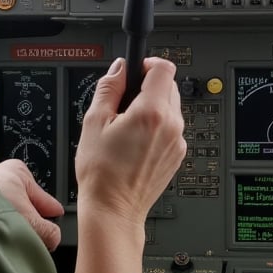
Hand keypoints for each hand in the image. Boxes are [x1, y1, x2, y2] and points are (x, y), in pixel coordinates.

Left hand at [0, 159, 63, 250]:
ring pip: (4, 212)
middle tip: (29, 241)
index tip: (54, 227)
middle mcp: (1, 175)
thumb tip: (52, 239)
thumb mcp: (30, 221)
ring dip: (6, 226)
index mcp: (21, 173)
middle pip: (23, 207)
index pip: (45, 199)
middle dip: (26, 224)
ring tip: (6, 241)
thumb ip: (47, 232)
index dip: (50, 217)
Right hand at [75, 56, 185, 227]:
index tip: (135, 70)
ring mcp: (178, 142)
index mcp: (152, 112)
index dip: (147, 63)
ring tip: (127, 126)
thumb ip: (108, 87)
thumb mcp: (94, 121)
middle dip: (148, 86)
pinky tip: (136, 142)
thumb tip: (119, 68)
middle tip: (124, 102)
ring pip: (171, 107)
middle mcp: (172, 125)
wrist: (113, 209)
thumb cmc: (102, 173)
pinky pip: (171, 128)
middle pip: (169, 86)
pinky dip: (157, 126)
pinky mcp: (177, 154)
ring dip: (153, 107)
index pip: (164, 68)